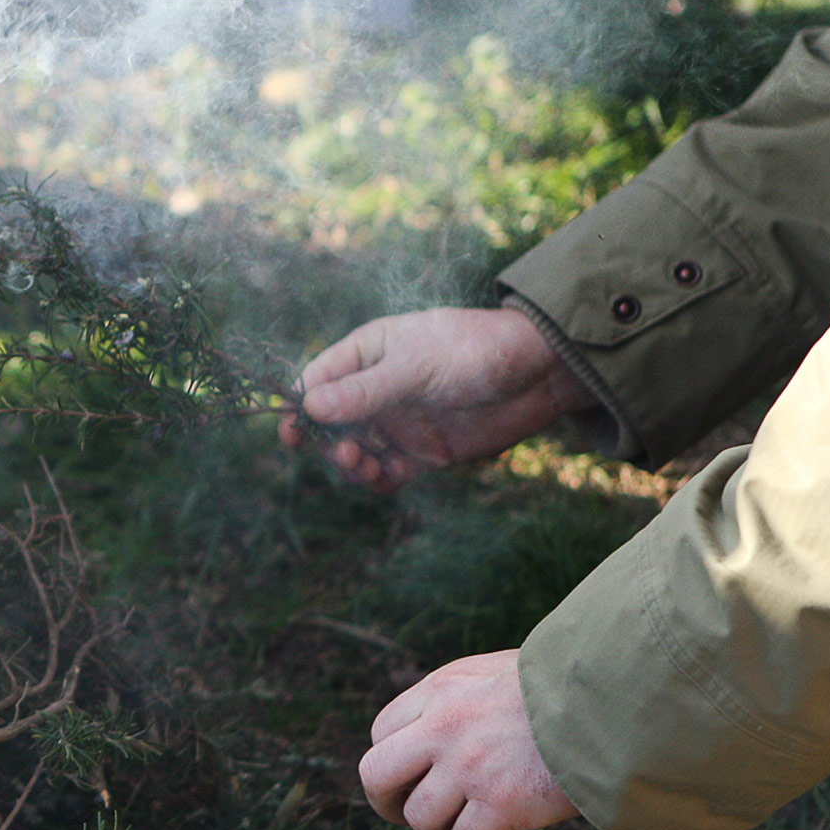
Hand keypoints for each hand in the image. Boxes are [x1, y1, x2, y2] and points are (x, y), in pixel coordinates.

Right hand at [277, 308, 594, 492]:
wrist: (540, 373)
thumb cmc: (476, 351)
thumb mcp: (417, 366)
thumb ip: (365, 390)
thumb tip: (308, 407)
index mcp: (366, 353)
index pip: (317, 380)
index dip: (298, 405)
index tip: (289, 431)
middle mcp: (375, 390)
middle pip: (328, 422)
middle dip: (326, 440)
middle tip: (346, 450)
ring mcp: (397, 422)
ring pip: (353, 450)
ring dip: (349, 462)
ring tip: (364, 463)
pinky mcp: (421, 452)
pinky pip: (384, 473)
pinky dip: (375, 479)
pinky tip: (381, 476)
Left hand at [359, 650, 579, 829]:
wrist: (619, 697)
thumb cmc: (571, 688)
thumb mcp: (500, 674)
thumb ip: (464, 700)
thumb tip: (444, 737)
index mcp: (442, 689)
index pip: (383, 731)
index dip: (395, 763)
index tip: (419, 778)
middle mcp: (444, 726)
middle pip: (376, 775)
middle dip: (389, 804)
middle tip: (420, 815)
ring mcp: (468, 765)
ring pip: (420, 818)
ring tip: (480, 823)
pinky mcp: (500, 802)